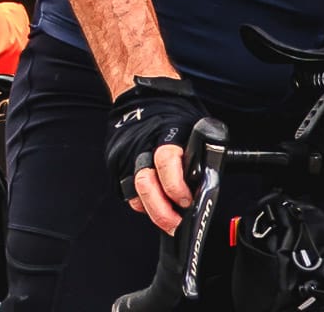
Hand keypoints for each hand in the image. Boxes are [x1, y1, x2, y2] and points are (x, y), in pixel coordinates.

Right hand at [105, 76, 206, 232]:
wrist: (142, 98)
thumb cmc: (172, 113)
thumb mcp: (194, 127)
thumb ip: (198, 154)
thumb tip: (208, 182)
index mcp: (166, 133)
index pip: (167, 163)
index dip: (176, 187)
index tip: (186, 202)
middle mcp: (142, 146)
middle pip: (145, 185)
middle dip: (161, 212)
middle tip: (175, 225)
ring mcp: (126, 156)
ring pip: (134, 194)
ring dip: (151, 211)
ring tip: (167, 220)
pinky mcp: (115, 165)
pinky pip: (127, 192)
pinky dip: (141, 201)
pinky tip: (153, 203)